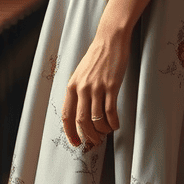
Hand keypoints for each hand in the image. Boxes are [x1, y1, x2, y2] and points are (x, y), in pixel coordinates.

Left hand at [61, 27, 130, 147]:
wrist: (110, 40)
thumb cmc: (97, 56)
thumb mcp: (81, 73)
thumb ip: (79, 90)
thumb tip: (81, 111)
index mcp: (72, 86)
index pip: (67, 116)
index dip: (70, 133)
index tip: (76, 143)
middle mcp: (82, 88)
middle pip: (82, 121)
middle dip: (89, 136)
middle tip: (95, 141)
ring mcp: (97, 88)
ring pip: (97, 119)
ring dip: (102, 130)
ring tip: (107, 131)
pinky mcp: (111, 86)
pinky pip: (111, 111)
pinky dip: (113, 122)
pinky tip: (116, 125)